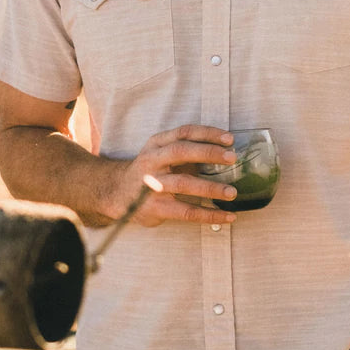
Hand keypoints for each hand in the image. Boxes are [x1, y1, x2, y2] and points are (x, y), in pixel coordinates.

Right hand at [113, 124, 240, 226]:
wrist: (117, 193)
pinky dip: (209, 215)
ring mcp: (152, 184)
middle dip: (208, 153)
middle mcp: (152, 161)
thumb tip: (225, 151)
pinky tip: (227, 216)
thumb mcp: (161, 153)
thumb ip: (186, 150)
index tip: (229, 138)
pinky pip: (186, 212)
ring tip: (232, 192)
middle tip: (232, 158)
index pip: (184, 132)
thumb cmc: (150, 170)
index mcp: (157, 143)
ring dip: (210, 188)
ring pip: (183, 183)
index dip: (207, 134)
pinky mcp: (155, 208)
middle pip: (181, 152)